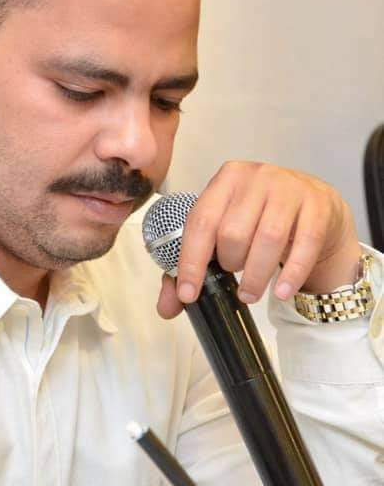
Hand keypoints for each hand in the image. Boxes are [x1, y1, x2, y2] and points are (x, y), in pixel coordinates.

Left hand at [156, 161, 360, 318]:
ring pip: (268, 237)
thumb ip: (193, 266)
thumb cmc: (262, 219)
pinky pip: (305, 244)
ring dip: (255, 275)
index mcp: (226, 180)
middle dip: (229, 264)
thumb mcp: (226, 233)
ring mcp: (290, 188)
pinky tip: (281, 292)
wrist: (316, 207)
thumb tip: (168, 308)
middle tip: (233, 278)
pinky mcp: (318, 206)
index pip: (200, 222)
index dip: (191, 262)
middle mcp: (257, 177)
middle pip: (233, 231)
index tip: (188, 294)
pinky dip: (292, 274)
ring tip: (250, 294)